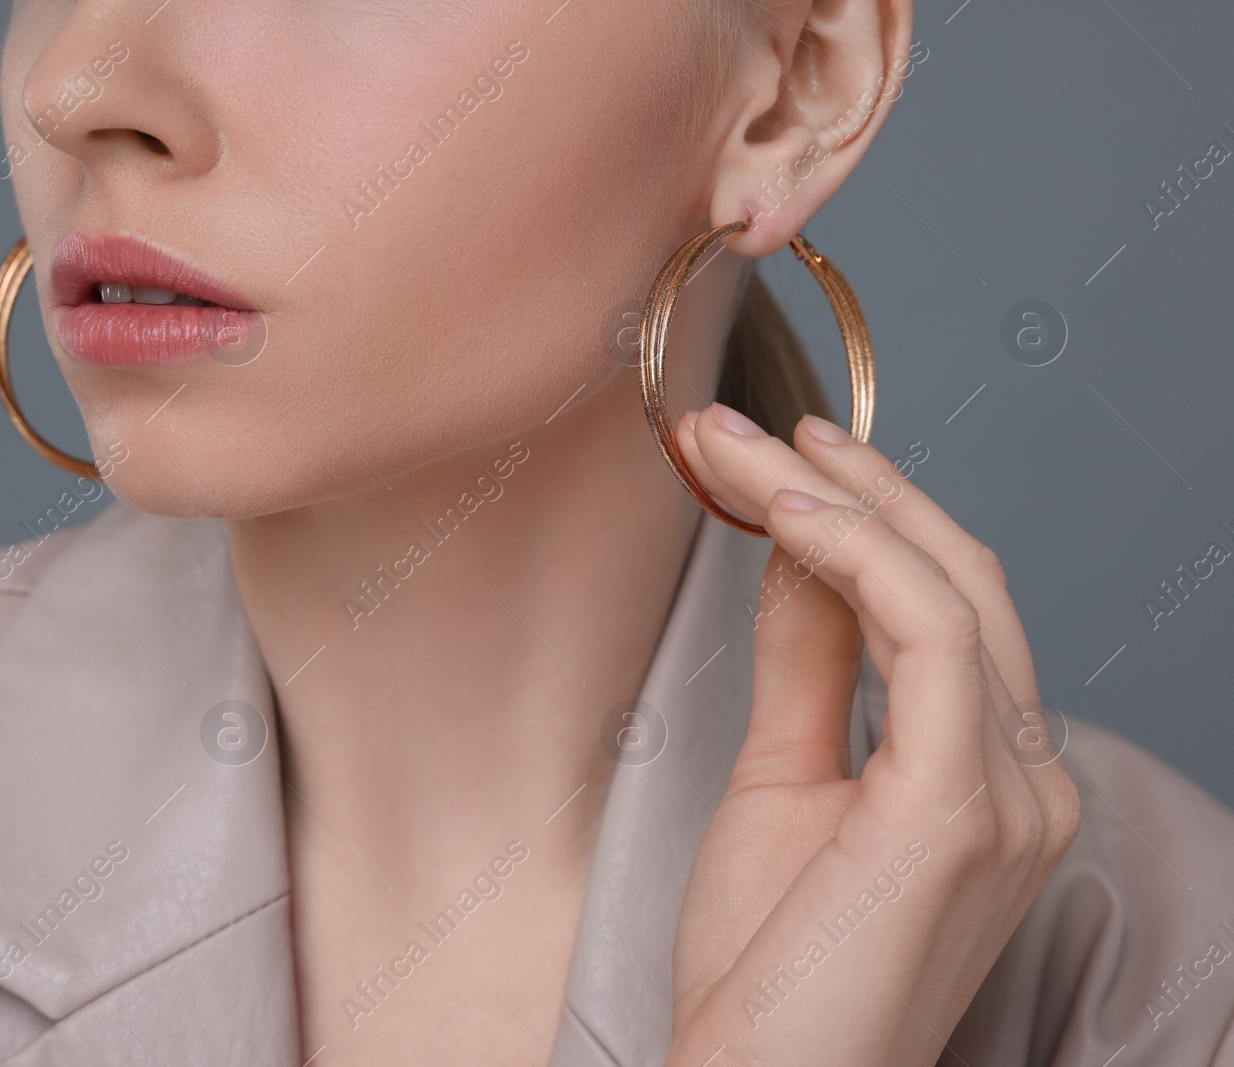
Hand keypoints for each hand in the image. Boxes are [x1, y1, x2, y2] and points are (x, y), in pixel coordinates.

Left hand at [664, 405, 1080, 1066]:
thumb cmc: (769, 967)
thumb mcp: (784, 778)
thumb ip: (809, 664)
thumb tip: (801, 554)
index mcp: (993, 778)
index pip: (951, 608)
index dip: (869, 515)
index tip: (773, 459)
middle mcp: (1031, 780)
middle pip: (961, 580)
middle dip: (852, 485)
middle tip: (749, 429)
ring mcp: (1013, 795)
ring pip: (951, 589)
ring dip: (838, 501)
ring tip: (736, 451)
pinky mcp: (966, 806)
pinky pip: (931, 634)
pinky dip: (854, 554)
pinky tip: (777, 512)